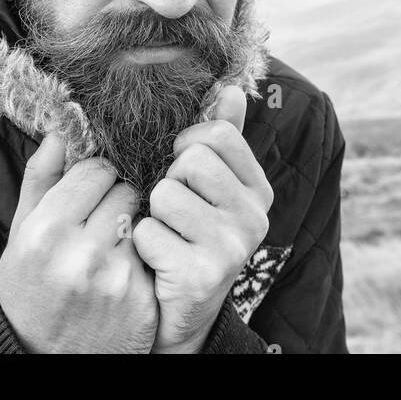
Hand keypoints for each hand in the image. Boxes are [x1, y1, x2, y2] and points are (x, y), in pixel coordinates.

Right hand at [0, 133, 157, 352]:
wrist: (48, 360)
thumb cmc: (31, 289)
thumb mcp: (20, 236)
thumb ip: (41, 179)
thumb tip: (60, 130)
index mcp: (46, 233)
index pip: (96, 170)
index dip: (97, 175)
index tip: (92, 187)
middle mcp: (82, 254)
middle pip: (126, 189)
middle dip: (118, 195)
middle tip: (105, 214)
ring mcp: (116, 278)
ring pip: (146, 216)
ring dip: (135, 220)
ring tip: (114, 238)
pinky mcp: (142, 298)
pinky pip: (155, 250)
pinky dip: (145, 252)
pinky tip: (126, 264)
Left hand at [132, 86, 273, 352]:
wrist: (177, 311)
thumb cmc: (188, 236)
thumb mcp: (210, 187)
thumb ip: (222, 137)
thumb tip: (229, 88)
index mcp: (259, 189)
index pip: (218, 134)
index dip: (187, 146)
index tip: (183, 169)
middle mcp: (255, 216)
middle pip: (192, 160)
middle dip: (169, 180)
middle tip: (175, 210)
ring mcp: (232, 247)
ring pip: (165, 194)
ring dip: (152, 214)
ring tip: (166, 234)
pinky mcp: (202, 275)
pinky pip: (148, 231)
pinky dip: (142, 244)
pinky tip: (157, 260)